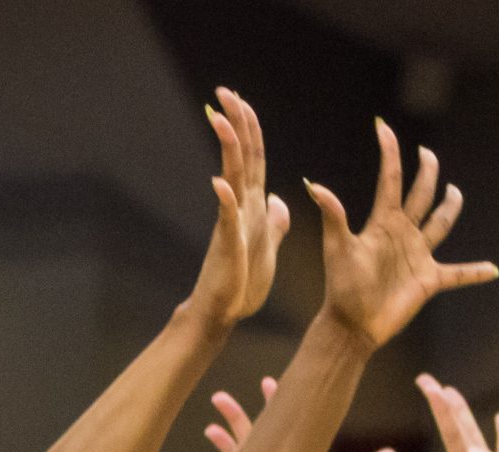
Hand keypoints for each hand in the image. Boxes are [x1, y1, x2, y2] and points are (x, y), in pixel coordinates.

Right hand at [183, 88, 289, 330]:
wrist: (223, 312)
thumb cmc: (243, 283)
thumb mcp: (269, 247)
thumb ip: (274, 223)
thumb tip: (279, 200)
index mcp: (254, 206)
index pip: (254, 158)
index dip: (250, 129)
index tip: (241, 100)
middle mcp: (241, 207)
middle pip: (241, 157)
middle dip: (235, 124)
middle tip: (224, 91)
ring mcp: (232, 223)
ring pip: (232, 178)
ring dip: (228, 149)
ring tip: (220, 119)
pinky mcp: (227, 244)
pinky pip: (227, 219)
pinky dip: (224, 201)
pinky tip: (220, 182)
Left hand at [307, 119, 496, 349]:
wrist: (352, 324)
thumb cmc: (342, 287)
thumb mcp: (337, 248)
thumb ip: (333, 216)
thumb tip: (315, 186)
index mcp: (383, 222)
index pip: (390, 180)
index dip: (389, 153)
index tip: (383, 126)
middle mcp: (402, 234)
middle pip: (420, 195)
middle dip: (426, 173)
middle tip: (428, 154)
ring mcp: (417, 256)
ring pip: (439, 224)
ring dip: (449, 208)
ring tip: (455, 193)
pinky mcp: (428, 280)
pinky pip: (457, 274)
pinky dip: (474, 273)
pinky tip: (492, 270)